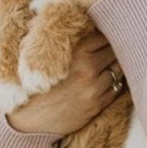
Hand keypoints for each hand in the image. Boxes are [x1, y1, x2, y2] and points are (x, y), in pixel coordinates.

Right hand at [7, 31, 123, 135]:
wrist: (28, 118)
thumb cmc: (34, 84)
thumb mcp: (50, 57)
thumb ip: (71, 44)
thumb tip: (89, 29)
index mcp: (77, 54)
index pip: (103, 37)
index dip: (105, 34)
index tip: (105, 34)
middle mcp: (89, 70)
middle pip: (114, 52)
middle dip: (114, 48)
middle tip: (113, 47)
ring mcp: (95, 89)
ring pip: (118, 70)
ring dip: (116, 65)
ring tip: (111, 63)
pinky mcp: (97, 105)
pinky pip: (116, 89)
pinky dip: (114, 82)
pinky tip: (108, 79)